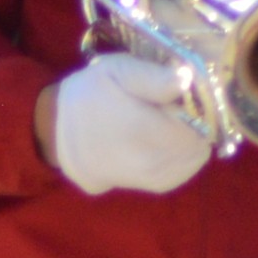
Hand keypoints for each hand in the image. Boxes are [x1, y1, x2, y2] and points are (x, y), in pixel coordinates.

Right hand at [41, 52, 216, 196]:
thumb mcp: (117, 71)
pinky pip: (179, 174)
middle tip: (176, 109)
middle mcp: (149, 162)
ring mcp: (149, 179)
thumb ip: (153, 77)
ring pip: (192, 162)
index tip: (183, 98)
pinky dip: (181, 158)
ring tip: (169, 123)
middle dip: (196, 127)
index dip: (199, 111)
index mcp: (143, 130)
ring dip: (190, 143)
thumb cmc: (90, 94)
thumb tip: (187, 78)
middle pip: (198, 147)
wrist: (58, 131)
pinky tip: (167, 141)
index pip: (198, 128)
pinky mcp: (147, 187)